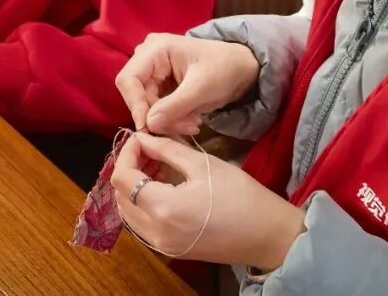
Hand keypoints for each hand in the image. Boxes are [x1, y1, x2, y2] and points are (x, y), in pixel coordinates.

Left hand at [112, 132, 305, 268]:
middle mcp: (155, 232)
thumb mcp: (203, 164)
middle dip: (128, 168)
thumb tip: (143, 138)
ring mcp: (161, 245)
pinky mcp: (170, 250)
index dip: (126, 153)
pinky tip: (160, 185)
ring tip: (154, 164)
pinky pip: (141, 224)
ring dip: (133, 186)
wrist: (267, 235)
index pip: (122, 178)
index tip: (140, 138)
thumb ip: (167, 150)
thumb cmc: (240, 195)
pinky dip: (142, 203)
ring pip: (128, 212)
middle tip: (147, 148)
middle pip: (119, 197)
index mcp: (163, 208)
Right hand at [115, 34, 259, 134]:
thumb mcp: (202, 88)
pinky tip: (191, 120)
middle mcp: (149, 57)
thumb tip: (149, 124)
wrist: (242, 69)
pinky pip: (155, 107)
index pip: (128, 79)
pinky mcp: (160, 84)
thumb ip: (175, 106)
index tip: (150, 128)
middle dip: (158, 116)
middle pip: (136, 94)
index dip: (135, 105)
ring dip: (168, 120)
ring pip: (146, 104)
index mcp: (156, 49)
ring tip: (193, 124)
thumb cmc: (224, 69)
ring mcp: (153, 71)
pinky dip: (172, 118)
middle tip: (185, 128)